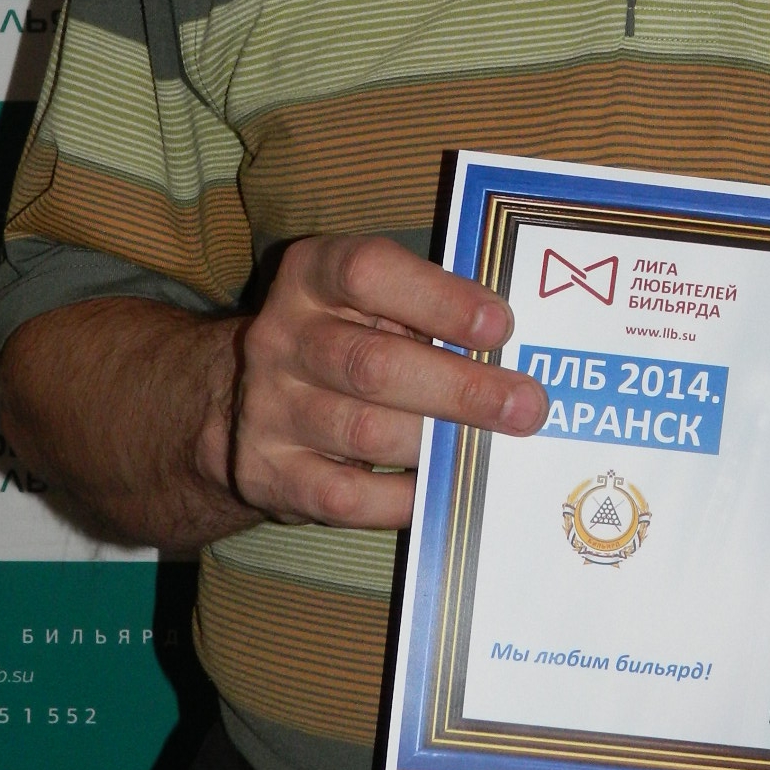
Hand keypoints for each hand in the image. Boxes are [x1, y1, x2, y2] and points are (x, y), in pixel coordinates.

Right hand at [219, 234, 547, 528]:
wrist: (243, 397)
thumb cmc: (345, 335)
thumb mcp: (371, 300)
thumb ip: (427, 308)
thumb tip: (512, 347)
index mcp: (311, 274)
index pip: (368, 272)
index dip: (439, 298)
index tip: (500, 325)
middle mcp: (281, 337)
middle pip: (374, 364)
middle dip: (461, 388)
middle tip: (526, 405)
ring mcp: (268, 409)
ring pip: (365, 432)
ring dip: (440, 443)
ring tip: (495, 447)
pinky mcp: (269, 474)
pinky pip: (346, 496)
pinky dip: (403, 497)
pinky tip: (444, 487)